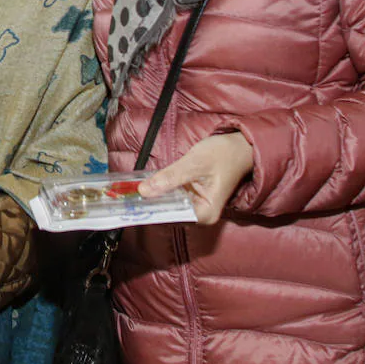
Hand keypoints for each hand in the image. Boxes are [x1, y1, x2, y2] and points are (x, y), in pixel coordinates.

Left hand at [138, 132, 254, 225]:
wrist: (240, 146)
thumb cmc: (223, 155)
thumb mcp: (194, 164)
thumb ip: (169, 178)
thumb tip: (144, 191)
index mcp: (205, 213)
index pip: (172, 217)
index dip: (150, 210)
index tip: (130, 204)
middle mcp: (200, 214)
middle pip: (168, 213)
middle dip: (148, 202)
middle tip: (124, 195)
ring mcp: (195, 206)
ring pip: (168, 204)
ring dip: (151, 196)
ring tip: (129, 190)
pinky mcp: (191, 196)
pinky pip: (171, 196)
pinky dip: (159, 190)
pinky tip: (144, 184)